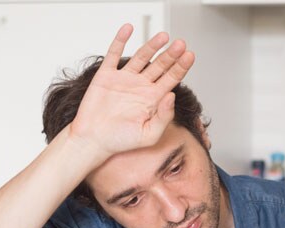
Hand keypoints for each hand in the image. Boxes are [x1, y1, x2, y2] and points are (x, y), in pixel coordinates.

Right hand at [69, 24, 194, 157]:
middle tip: (181, 44)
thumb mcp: (149, 135)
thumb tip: (172, 95)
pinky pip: (114, 54)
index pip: (171, 79)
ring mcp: (124, 79)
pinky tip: (128, 29)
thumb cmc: (122, 141)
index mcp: (153, 99)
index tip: (190, 56)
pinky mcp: (106, 76)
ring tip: (163, 36)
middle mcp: (141, 86)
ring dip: (152, 46)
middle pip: (160, 65)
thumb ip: (163, 117)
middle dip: (171, 55)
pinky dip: (120, 41)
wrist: (94, 141)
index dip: (181, 67)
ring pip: (141, 57)